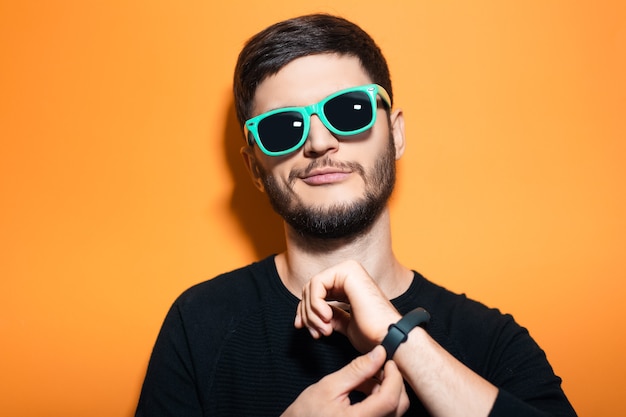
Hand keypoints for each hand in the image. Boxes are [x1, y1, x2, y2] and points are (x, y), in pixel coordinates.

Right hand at [281, 346, 408, 416]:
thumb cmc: (307, 412)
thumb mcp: (329, 386)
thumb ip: (357, 369)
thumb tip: (378, 353)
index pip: (390, 398)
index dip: (393, 376)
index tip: (387, 360)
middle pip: (399, 405)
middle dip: (393, 382)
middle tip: (378, 365)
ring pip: (394, 409)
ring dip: (386, 389)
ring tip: (365, 377)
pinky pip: (386, 414)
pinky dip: (381, 399)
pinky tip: (364, 389)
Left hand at [294, 260, 401, 351]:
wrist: (387, 338)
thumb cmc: (371, 334)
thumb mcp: (343, 324)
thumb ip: (329, 315)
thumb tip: (307, 316)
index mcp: (348, 283)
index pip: (314, 292)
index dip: (305, 311)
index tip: (306, 330)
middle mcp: (348, 272)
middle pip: (310, 288)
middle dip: (307, 313)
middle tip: (316, 333)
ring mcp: (349, 269)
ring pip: (311, 287)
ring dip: (311, 312)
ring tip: (324, 329)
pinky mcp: (348, 271)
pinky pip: (317, 284)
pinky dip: (315, 304)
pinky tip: (327, 318)